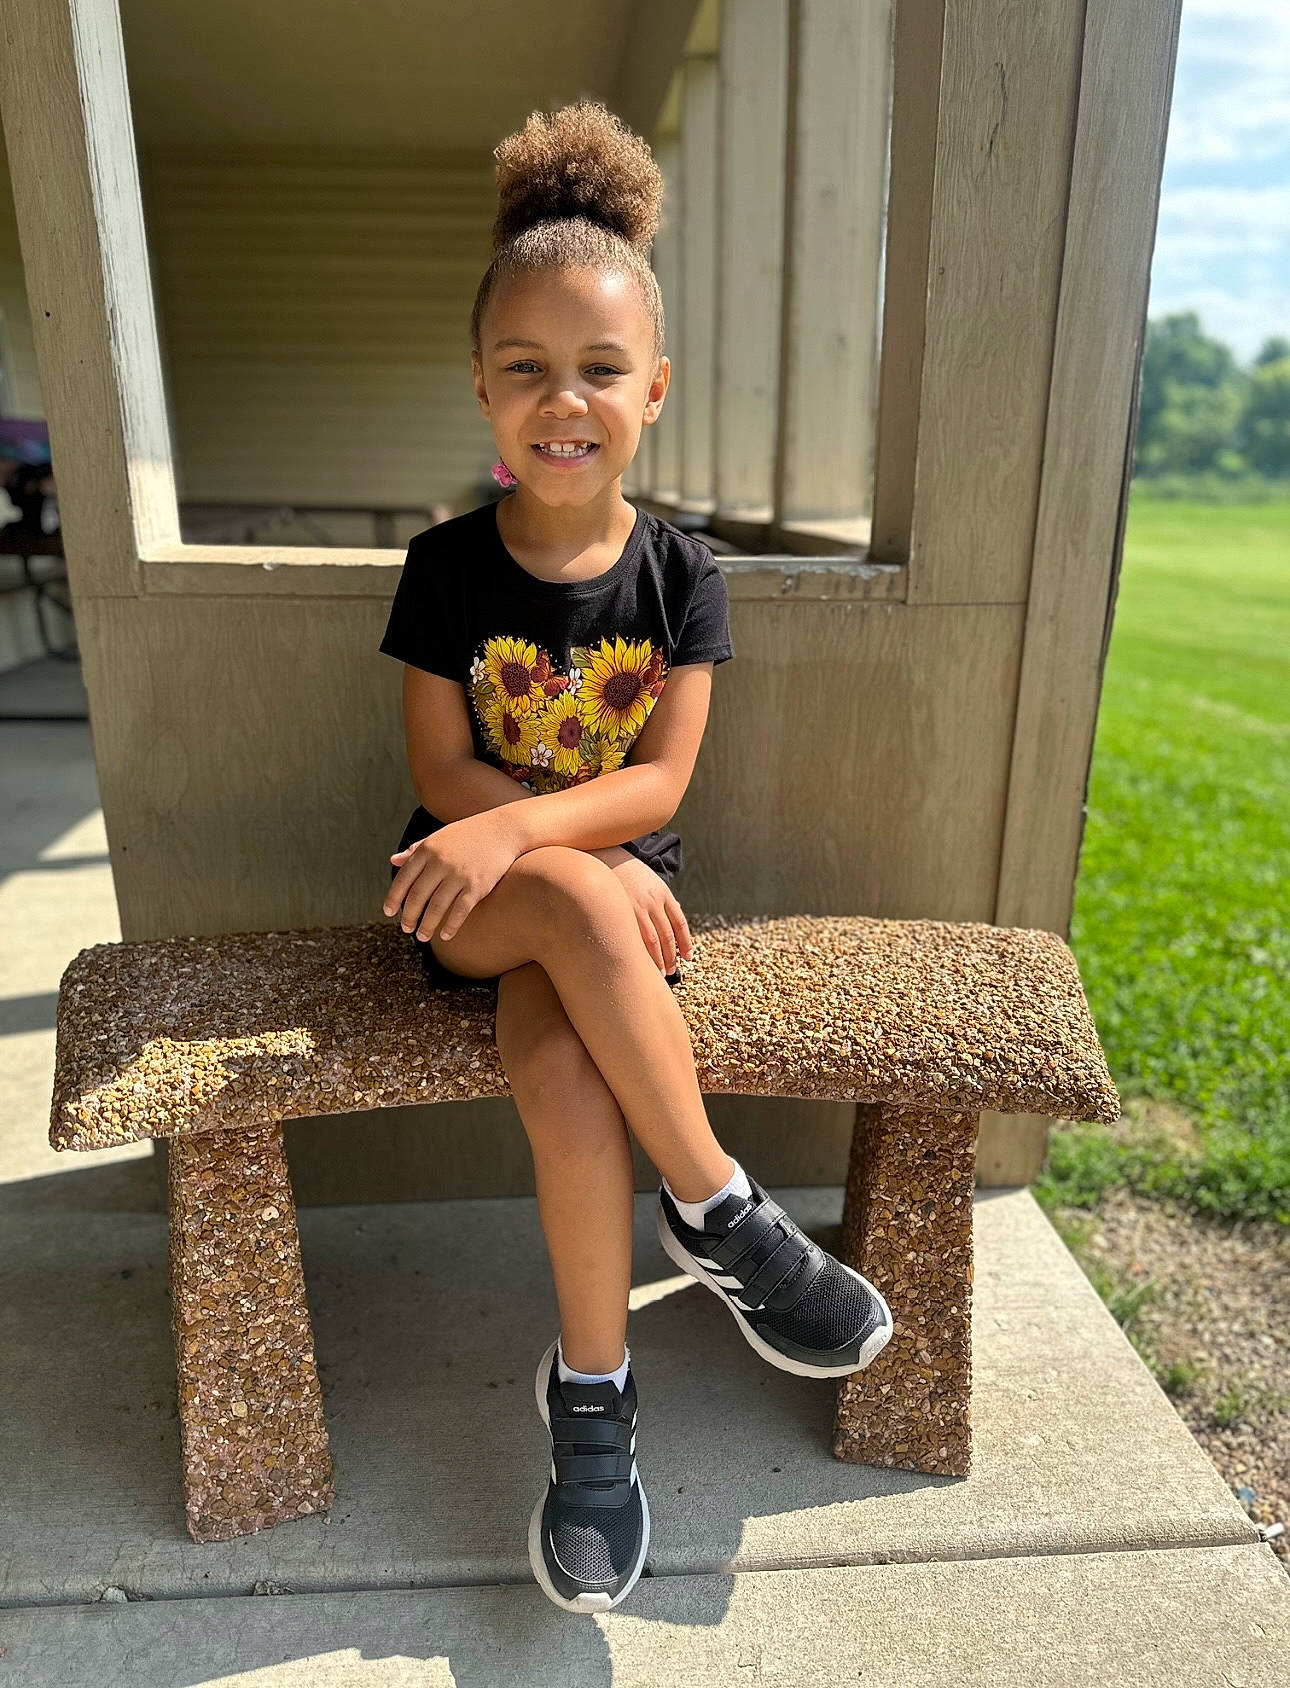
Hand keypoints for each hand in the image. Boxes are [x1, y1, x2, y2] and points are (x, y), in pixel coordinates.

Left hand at [384, 812, 522, 943]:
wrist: (504, 829)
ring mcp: (459, 875)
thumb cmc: (469, 834)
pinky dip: (450, 926)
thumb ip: (416, 849)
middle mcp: (441, 862)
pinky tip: (445, 936)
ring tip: (422, 936)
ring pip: (436, 907)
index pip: (403, 878)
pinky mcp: (477, 886)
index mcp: (428, 850)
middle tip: (406, 928)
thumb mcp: (439, 836)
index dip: (394, 898)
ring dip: (427, 925)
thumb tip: (393, 861)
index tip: (389, 912)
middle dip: (409, 916)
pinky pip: (460, 911)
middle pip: (418, 895)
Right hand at [595, 847, 693, 977]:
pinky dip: (640, 953)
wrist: (602, 855)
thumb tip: (675, 912)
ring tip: (659, 974)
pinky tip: (640, 963)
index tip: (688, 956)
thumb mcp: (649, 879)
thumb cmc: (624, 870)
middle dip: (672, 956)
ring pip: (653, 940)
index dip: (685, 942)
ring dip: (658, 959)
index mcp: (663, 893)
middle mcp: (653, 902)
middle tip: (672, 971)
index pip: (679, 923)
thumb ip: (660, 897)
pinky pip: (634, 938)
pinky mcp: (620, 912)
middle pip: (668, 935)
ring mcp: (637, 908)